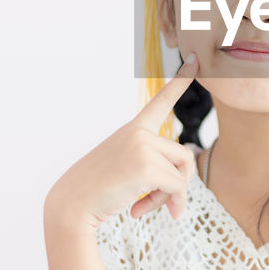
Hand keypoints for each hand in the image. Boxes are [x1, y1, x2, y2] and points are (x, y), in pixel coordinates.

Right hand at [44, 52, 200, 230]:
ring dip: (170, 196)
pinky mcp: (148, 166)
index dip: (180, 80)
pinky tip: (139, 210)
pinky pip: (177, 188)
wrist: (72, 204)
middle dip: (177, 183)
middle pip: (184, 156)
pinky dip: (170, 204)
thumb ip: (153, 169)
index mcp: (134, 129)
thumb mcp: (126, 168)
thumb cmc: (97, 189)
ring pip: (183, 173)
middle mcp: (139, 132)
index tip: (196, 59)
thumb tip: (182, 195)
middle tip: (155, 200)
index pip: (161, 101)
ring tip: (143, 205)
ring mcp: (143, 146)